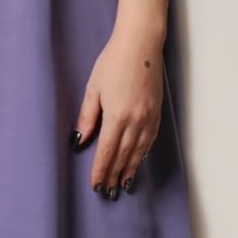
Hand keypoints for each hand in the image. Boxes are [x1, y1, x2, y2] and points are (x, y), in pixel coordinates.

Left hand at [71, 30, 163, 198]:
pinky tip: (138, 160)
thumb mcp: (93, 88)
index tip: (95, 186)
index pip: (107, 152)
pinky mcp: (157, 112)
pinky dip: (143, 154)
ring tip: (123, 184)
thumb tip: (80, 140)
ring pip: (139, 151)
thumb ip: (87, 117)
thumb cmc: (113, 62)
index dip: (100, 171)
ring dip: (130, 169)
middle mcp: (136, 121)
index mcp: (117, 116)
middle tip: (107, 193)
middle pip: (123, 156)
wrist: (141, 44)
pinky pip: (150, 140)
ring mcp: (149, 117)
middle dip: (114, 175)